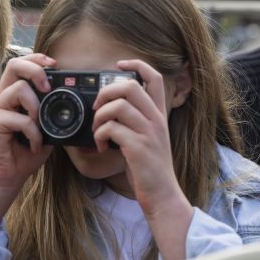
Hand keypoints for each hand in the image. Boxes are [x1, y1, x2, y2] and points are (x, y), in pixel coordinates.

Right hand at [0, 54, 55, 190]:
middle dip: (35, 69)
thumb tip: (72, 104)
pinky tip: (35, 145)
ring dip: (36, 107)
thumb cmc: (23, 153)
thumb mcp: (45, 130)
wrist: (5, 178)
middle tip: (48, 86)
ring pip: (18, 89)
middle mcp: (3, 98)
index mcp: (14, 95)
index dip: (37, 59)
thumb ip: (52, 115)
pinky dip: (33, 133)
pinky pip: (20, 119)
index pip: (21, 65)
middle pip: (13, 65)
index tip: (55, 64)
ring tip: (40, 126)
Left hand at [91, 59, 186, 214]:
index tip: (119, 64)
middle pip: (130, 86)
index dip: (136, 64)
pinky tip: (101, 147)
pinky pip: (111, 129)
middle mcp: (156, 120)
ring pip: (118, 106)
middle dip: (106, 92)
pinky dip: (99, 136)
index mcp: (159, 114)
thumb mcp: (148, 138)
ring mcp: (149, 133)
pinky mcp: (138, 148)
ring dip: (99, 117)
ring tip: (97, 131)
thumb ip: (134, 121)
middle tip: (97, 108)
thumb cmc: (149, 168)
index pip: (155, 77)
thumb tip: (108, 108)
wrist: (162, 195)